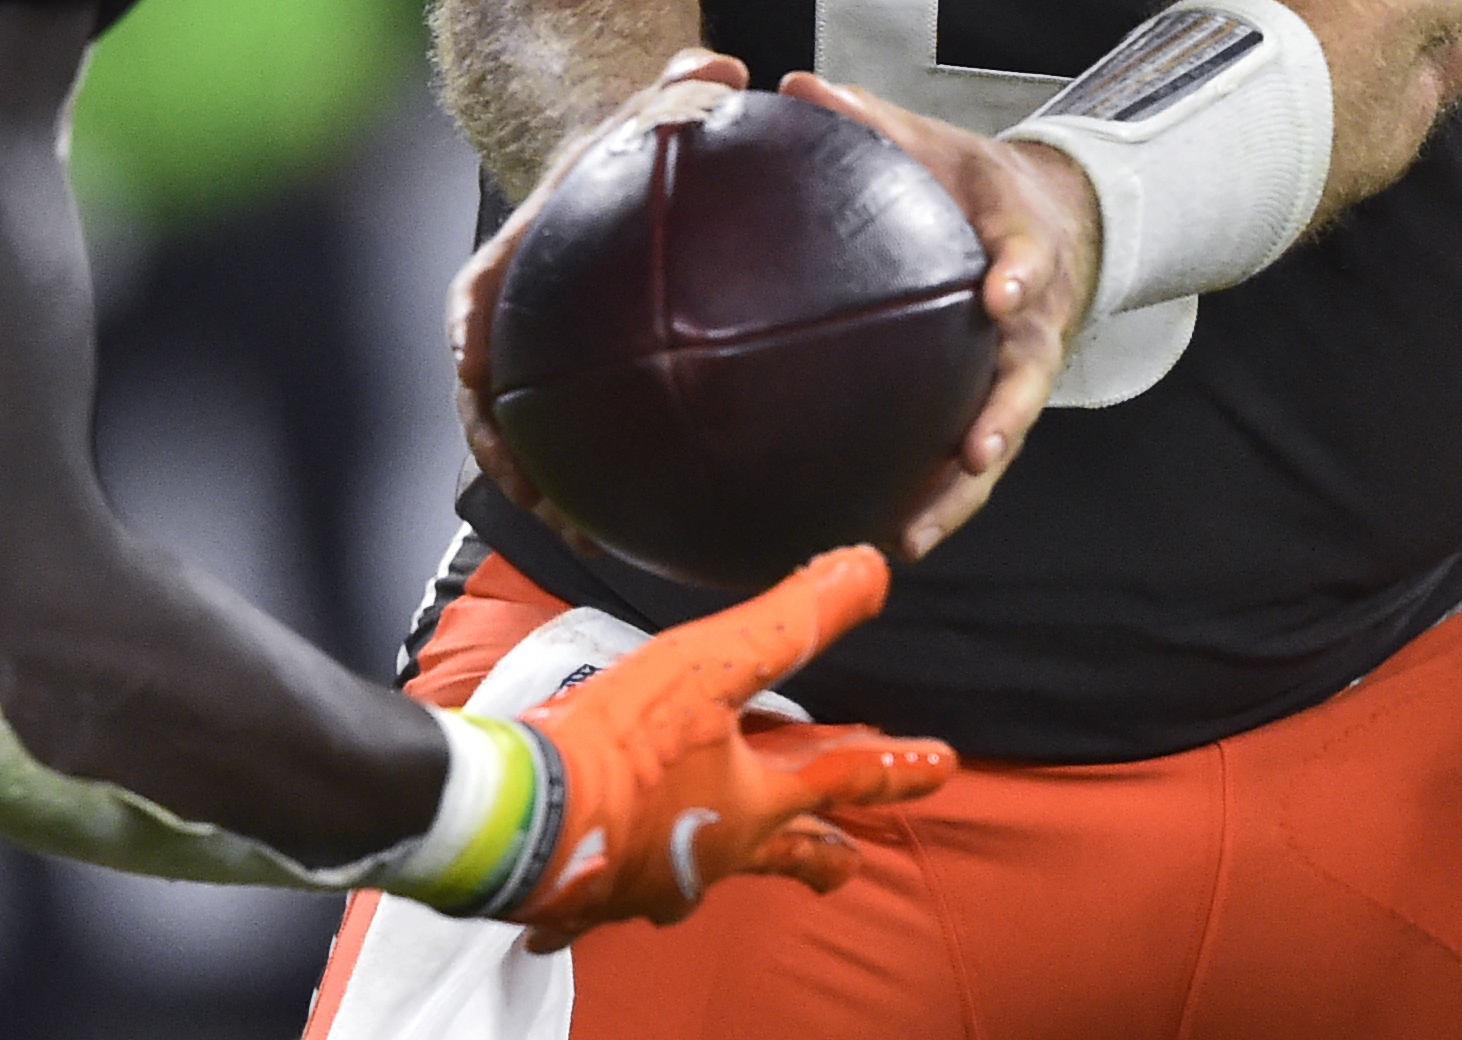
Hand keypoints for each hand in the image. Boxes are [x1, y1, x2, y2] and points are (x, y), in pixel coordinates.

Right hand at [450, 50, 748, 533]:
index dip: (468, 332)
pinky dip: (603, 485)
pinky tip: (650, 524)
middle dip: (499, 444)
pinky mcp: (589, 386)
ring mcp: (549, 355)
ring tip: (585, 537)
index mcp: (523, 250)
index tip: (470, 367)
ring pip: (530, 430)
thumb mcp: (660, 102)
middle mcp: (524, 313)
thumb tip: (720, 66)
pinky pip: (585, 441)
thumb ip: (684, 84)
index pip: (477, 292)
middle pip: (487, 387)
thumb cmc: (640, 142)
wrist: (627, 167)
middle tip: (530, 490)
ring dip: (546, 485)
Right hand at [503, 545, 953, 947]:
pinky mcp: (600, 890)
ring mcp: (659, 879)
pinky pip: (630, 888)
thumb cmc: (620, 745)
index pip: (843, 778)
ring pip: (712, 870)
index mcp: (754, 804)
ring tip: (725, 846)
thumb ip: (790, 620)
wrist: (519, 819)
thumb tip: (870, 570)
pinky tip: (615, 871)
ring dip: (731, 854)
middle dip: (822, 851)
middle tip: (850, 858)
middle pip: (788, 852)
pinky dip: (634, 877)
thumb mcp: (710, 663)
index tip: (942, 763)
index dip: (897, 766)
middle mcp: (718, 852)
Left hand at [780, 73, 1097, 561]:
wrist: (1050, 222)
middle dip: (1001, 422)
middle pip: (1025, 383)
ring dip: (961, 494)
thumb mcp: (939, 144)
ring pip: (998, 444)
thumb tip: (798, 85)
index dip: (1022, 276)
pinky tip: (879, 540)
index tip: (1004, 294)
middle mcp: (1029, 326)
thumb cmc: (979, 186)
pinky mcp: (992, 409)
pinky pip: (963, 467)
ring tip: (913, 536)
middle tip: (975, 456)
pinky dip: (933, 504)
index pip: (1031, 259)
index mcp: (1023, 250)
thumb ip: (874, 121)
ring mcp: (1016, 374)